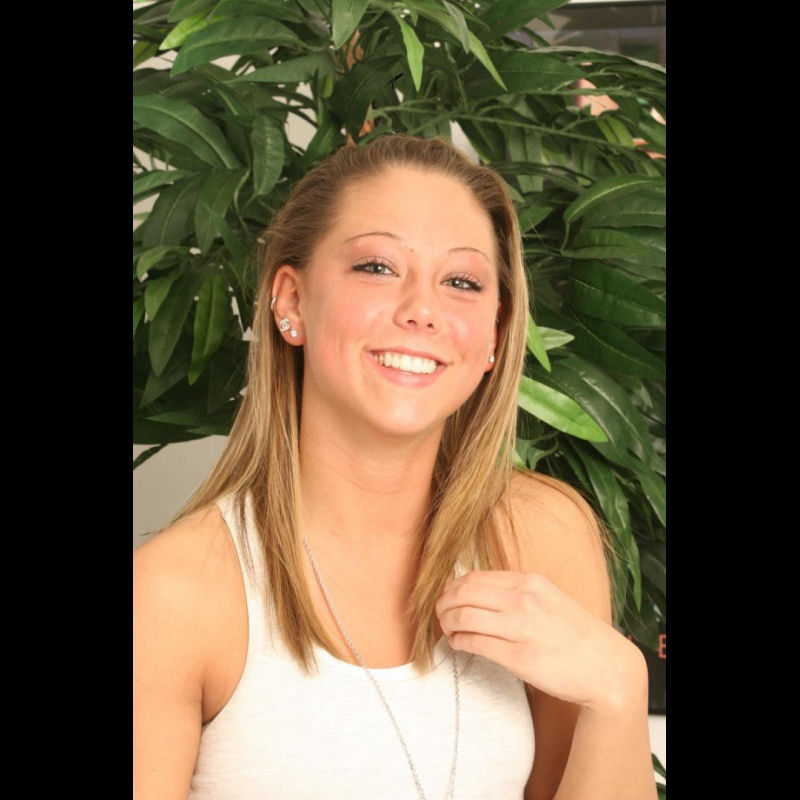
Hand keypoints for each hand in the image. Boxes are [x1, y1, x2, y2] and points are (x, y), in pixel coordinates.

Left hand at [435, 570, 644, 713]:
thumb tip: (477, 591)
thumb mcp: (548, 598)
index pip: (476, 577)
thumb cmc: (575, 634)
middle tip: (438, 612)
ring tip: (445, 629)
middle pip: (464, 592)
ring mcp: (521, 628)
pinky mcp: (520, 658)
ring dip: (446, 623)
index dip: (452, 586)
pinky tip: (457, 644)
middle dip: (443, 602)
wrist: (606, 667)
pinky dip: (458, 642)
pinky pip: (476, 644)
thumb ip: (517, 592)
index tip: (445, 596)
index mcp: (530, 582)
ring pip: (465, 617)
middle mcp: (524, 600)